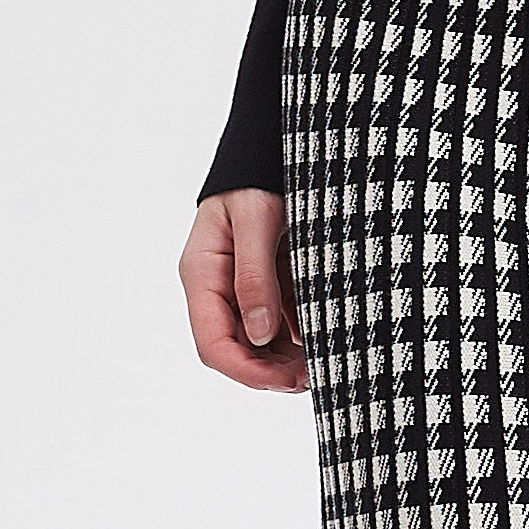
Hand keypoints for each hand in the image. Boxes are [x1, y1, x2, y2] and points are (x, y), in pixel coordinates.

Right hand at [182, 188, 306, 392]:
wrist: (270, 146)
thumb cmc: (258, 174)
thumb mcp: (258, 219)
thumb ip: (255, 277)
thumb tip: (259, 335)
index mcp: (202, 273)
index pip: (213, 344)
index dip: (246, 371)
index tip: (286, 381)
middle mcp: (217, 286)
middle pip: (236, 350)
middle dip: (271, 372)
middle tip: (314, 378)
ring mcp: (241, 286)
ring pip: (259, 342)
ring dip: (287, 359)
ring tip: (324, 362)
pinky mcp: (268, 281)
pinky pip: (280, 320)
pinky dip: (300, 336)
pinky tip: (325, 338)